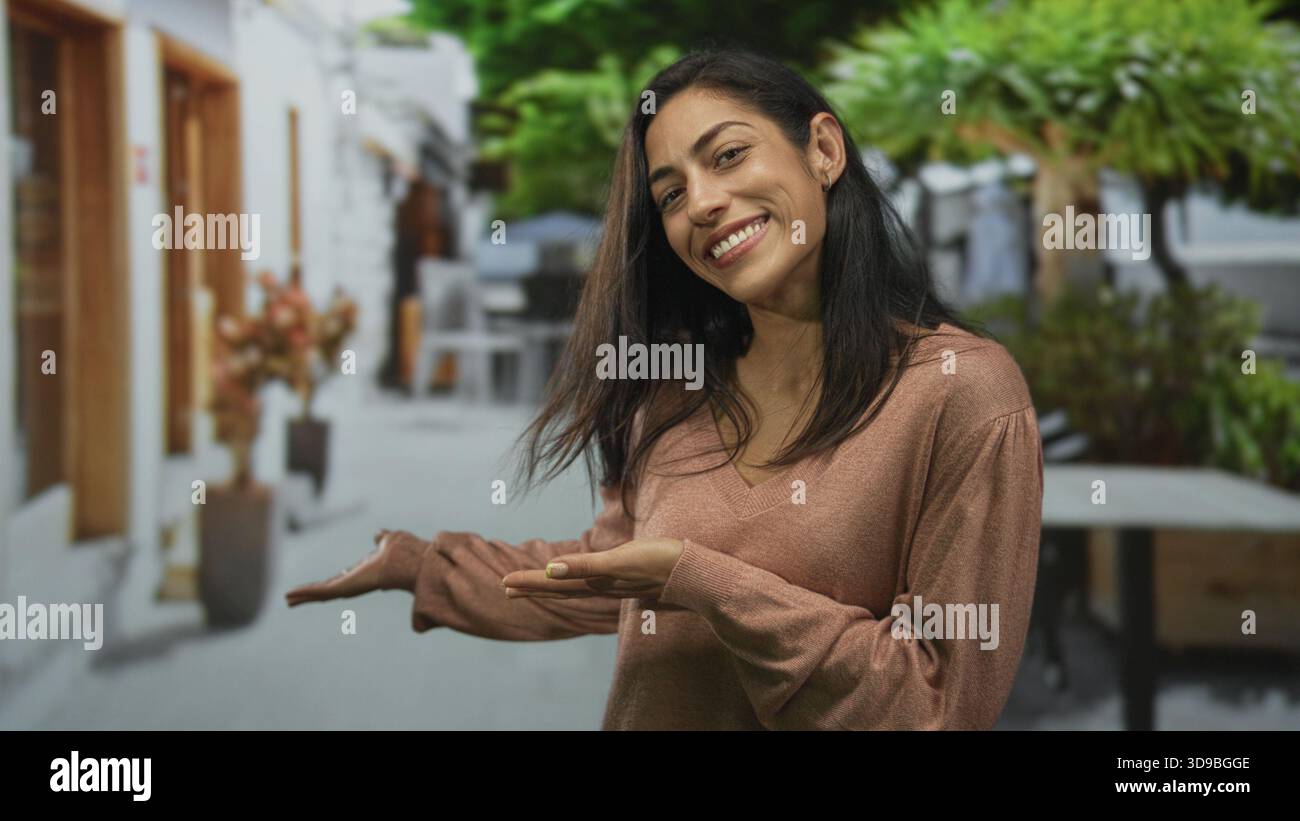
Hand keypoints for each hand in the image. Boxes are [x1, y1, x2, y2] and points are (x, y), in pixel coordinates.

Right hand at [285, 529, 426, 605]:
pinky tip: (290, 596)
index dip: (331, 581)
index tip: (321, 586)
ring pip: (321, 593)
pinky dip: (304, 593)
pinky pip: (320, 592)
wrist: (407, 560)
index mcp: (364, 573)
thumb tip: (379, 534)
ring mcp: (348, 587)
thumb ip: (382, 539)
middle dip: (310, 594)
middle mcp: (355, 582)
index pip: (343, 578)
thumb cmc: (403, 552)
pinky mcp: (343, 589)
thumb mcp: (388, 541)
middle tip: (294, 599)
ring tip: (288, 600)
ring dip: (303, 596)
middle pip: (328, 590)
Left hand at [501, 538, 684, 599]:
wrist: (696, 574)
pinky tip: (583, 582)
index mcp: (596, 582)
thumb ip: (586, 566)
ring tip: (537, 586)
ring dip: (553, 587)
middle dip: (534, 587)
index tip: (505, 583)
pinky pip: (596, 582)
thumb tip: (550, 569)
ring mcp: (616, 584)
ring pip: (576, 588)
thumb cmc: (660, 562)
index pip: (555, 583)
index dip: (530, 582)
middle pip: (561, 588)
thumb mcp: (620, 560)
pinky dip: (581, 582)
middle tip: (507, 588)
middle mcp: (602, 586)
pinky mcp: (629, 579)